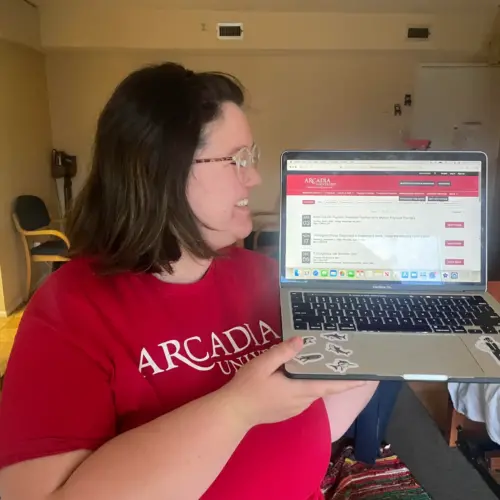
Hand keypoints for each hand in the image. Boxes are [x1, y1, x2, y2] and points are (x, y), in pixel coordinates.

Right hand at [220, 337, 365, 427]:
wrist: (234, 412)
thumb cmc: (248, 386)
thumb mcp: (262, 363)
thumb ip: (283, 352)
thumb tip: (301, 340)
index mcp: (299, 389)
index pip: (330, 385)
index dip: (349, 382)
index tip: (366, 378)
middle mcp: (302, 401)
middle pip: (323, 388)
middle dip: (336, 378)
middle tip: (345, 364)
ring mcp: (294, 408)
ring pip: (312, 392)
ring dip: (320, 381)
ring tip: (324, 367)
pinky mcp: (286, 411)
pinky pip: (303, 397)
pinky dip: (308, 386)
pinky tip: (300, 378)